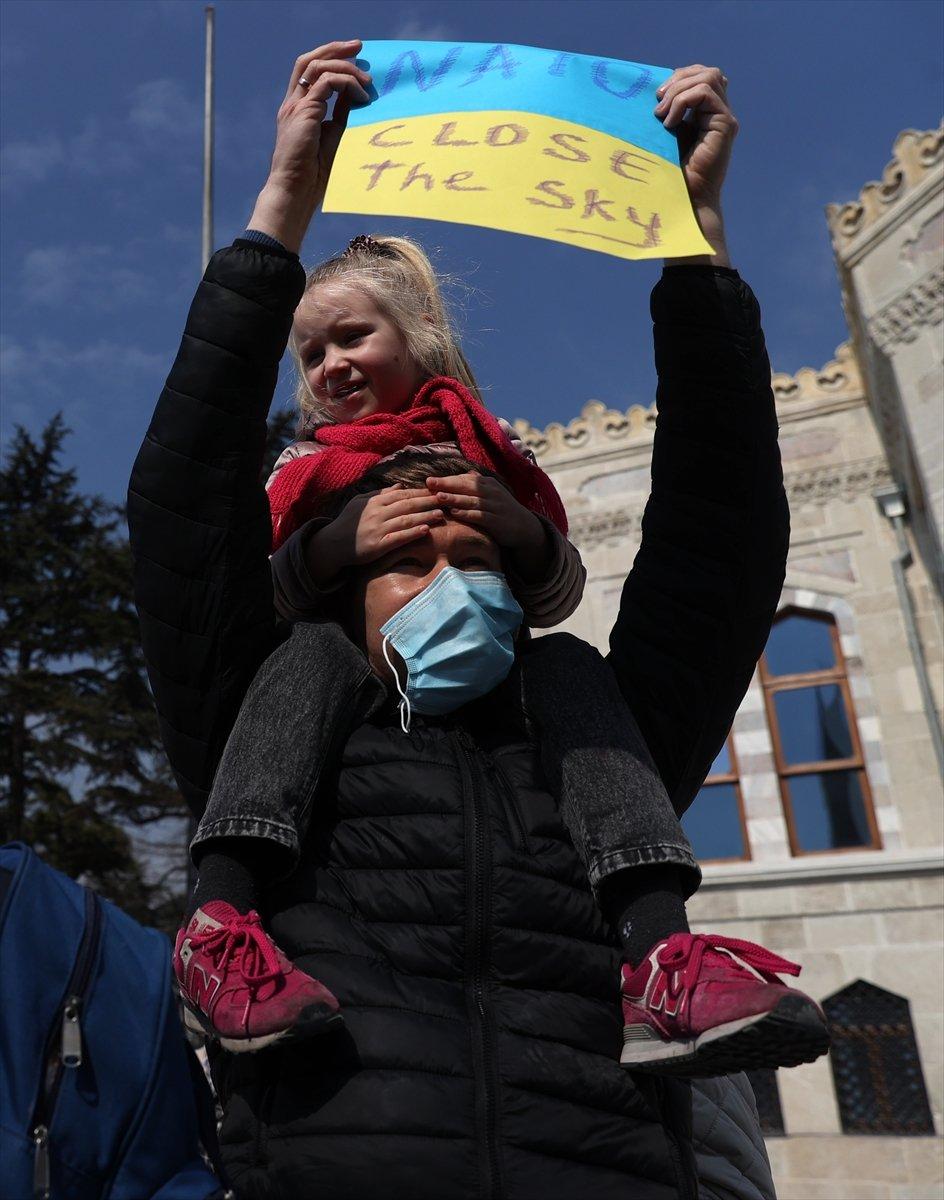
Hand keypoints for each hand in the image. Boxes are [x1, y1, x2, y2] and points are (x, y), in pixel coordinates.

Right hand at [247, 41, 371, 250]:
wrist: (296, 191)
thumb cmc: (314, 174)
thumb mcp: (333, 136)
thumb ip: (341, 114)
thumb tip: (356, 95)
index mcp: (298, 108)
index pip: (311, 72)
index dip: (332, 59)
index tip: (356, 58)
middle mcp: (293, 103)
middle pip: (310, 60)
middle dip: (335, 49)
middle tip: (359, 46)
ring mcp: (295, 106)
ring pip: (317, 66)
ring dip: (345, 66)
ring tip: (366, 79)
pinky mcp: (303, 112)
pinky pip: (325, 83)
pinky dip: (346, 83)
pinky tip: (361, 95)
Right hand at [307, 487, 442, 584]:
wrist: (333, 543)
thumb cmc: (348, 522)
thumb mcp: (361, 502)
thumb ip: (380, 493)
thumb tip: (400, 485)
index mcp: (374, 501)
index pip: (402, 494)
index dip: (420, 492)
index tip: (435, 491)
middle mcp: (377, 513)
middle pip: (407, 505)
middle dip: (427, 501)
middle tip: (445, 499)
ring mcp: (378, 529)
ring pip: (406, 520)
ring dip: (425, 516)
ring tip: (441, 514)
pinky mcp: (378, 545)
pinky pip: (399, 538)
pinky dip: (413, 533)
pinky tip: (426, 530)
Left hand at [427, 473, 550, 580]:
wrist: (525, 527)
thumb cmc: (503, 509)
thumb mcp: (492, 493)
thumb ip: (479, 484)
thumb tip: (467, 472)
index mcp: (489, 484)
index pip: (465, 479)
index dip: (448, 479)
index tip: (430, 480)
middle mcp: (492, 493)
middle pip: (467, 487)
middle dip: (447, 484)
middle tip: (429, 483)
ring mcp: (496, 507)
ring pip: (472, 500)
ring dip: (455, 498)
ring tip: (438, 497)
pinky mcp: (497, 521)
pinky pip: (480, 516)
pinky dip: (467, 513)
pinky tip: (454, 513)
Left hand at [655, 65, 737, 211]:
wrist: (684, 197)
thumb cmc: (671, 171)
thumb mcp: (668, 133)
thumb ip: (671, 110)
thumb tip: (657, 89)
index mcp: (707, 113)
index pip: (701, 75)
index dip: (679, 77)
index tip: (657, 97)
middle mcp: (720, 113)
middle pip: (708, 71)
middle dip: (679, 79)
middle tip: (658, 100)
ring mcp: (725, 118)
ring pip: (709, 77)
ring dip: (678, 91)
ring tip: (661, 115)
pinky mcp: (725, 125)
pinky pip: (705, 93)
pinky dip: (682, 102)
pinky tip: (669, 124)